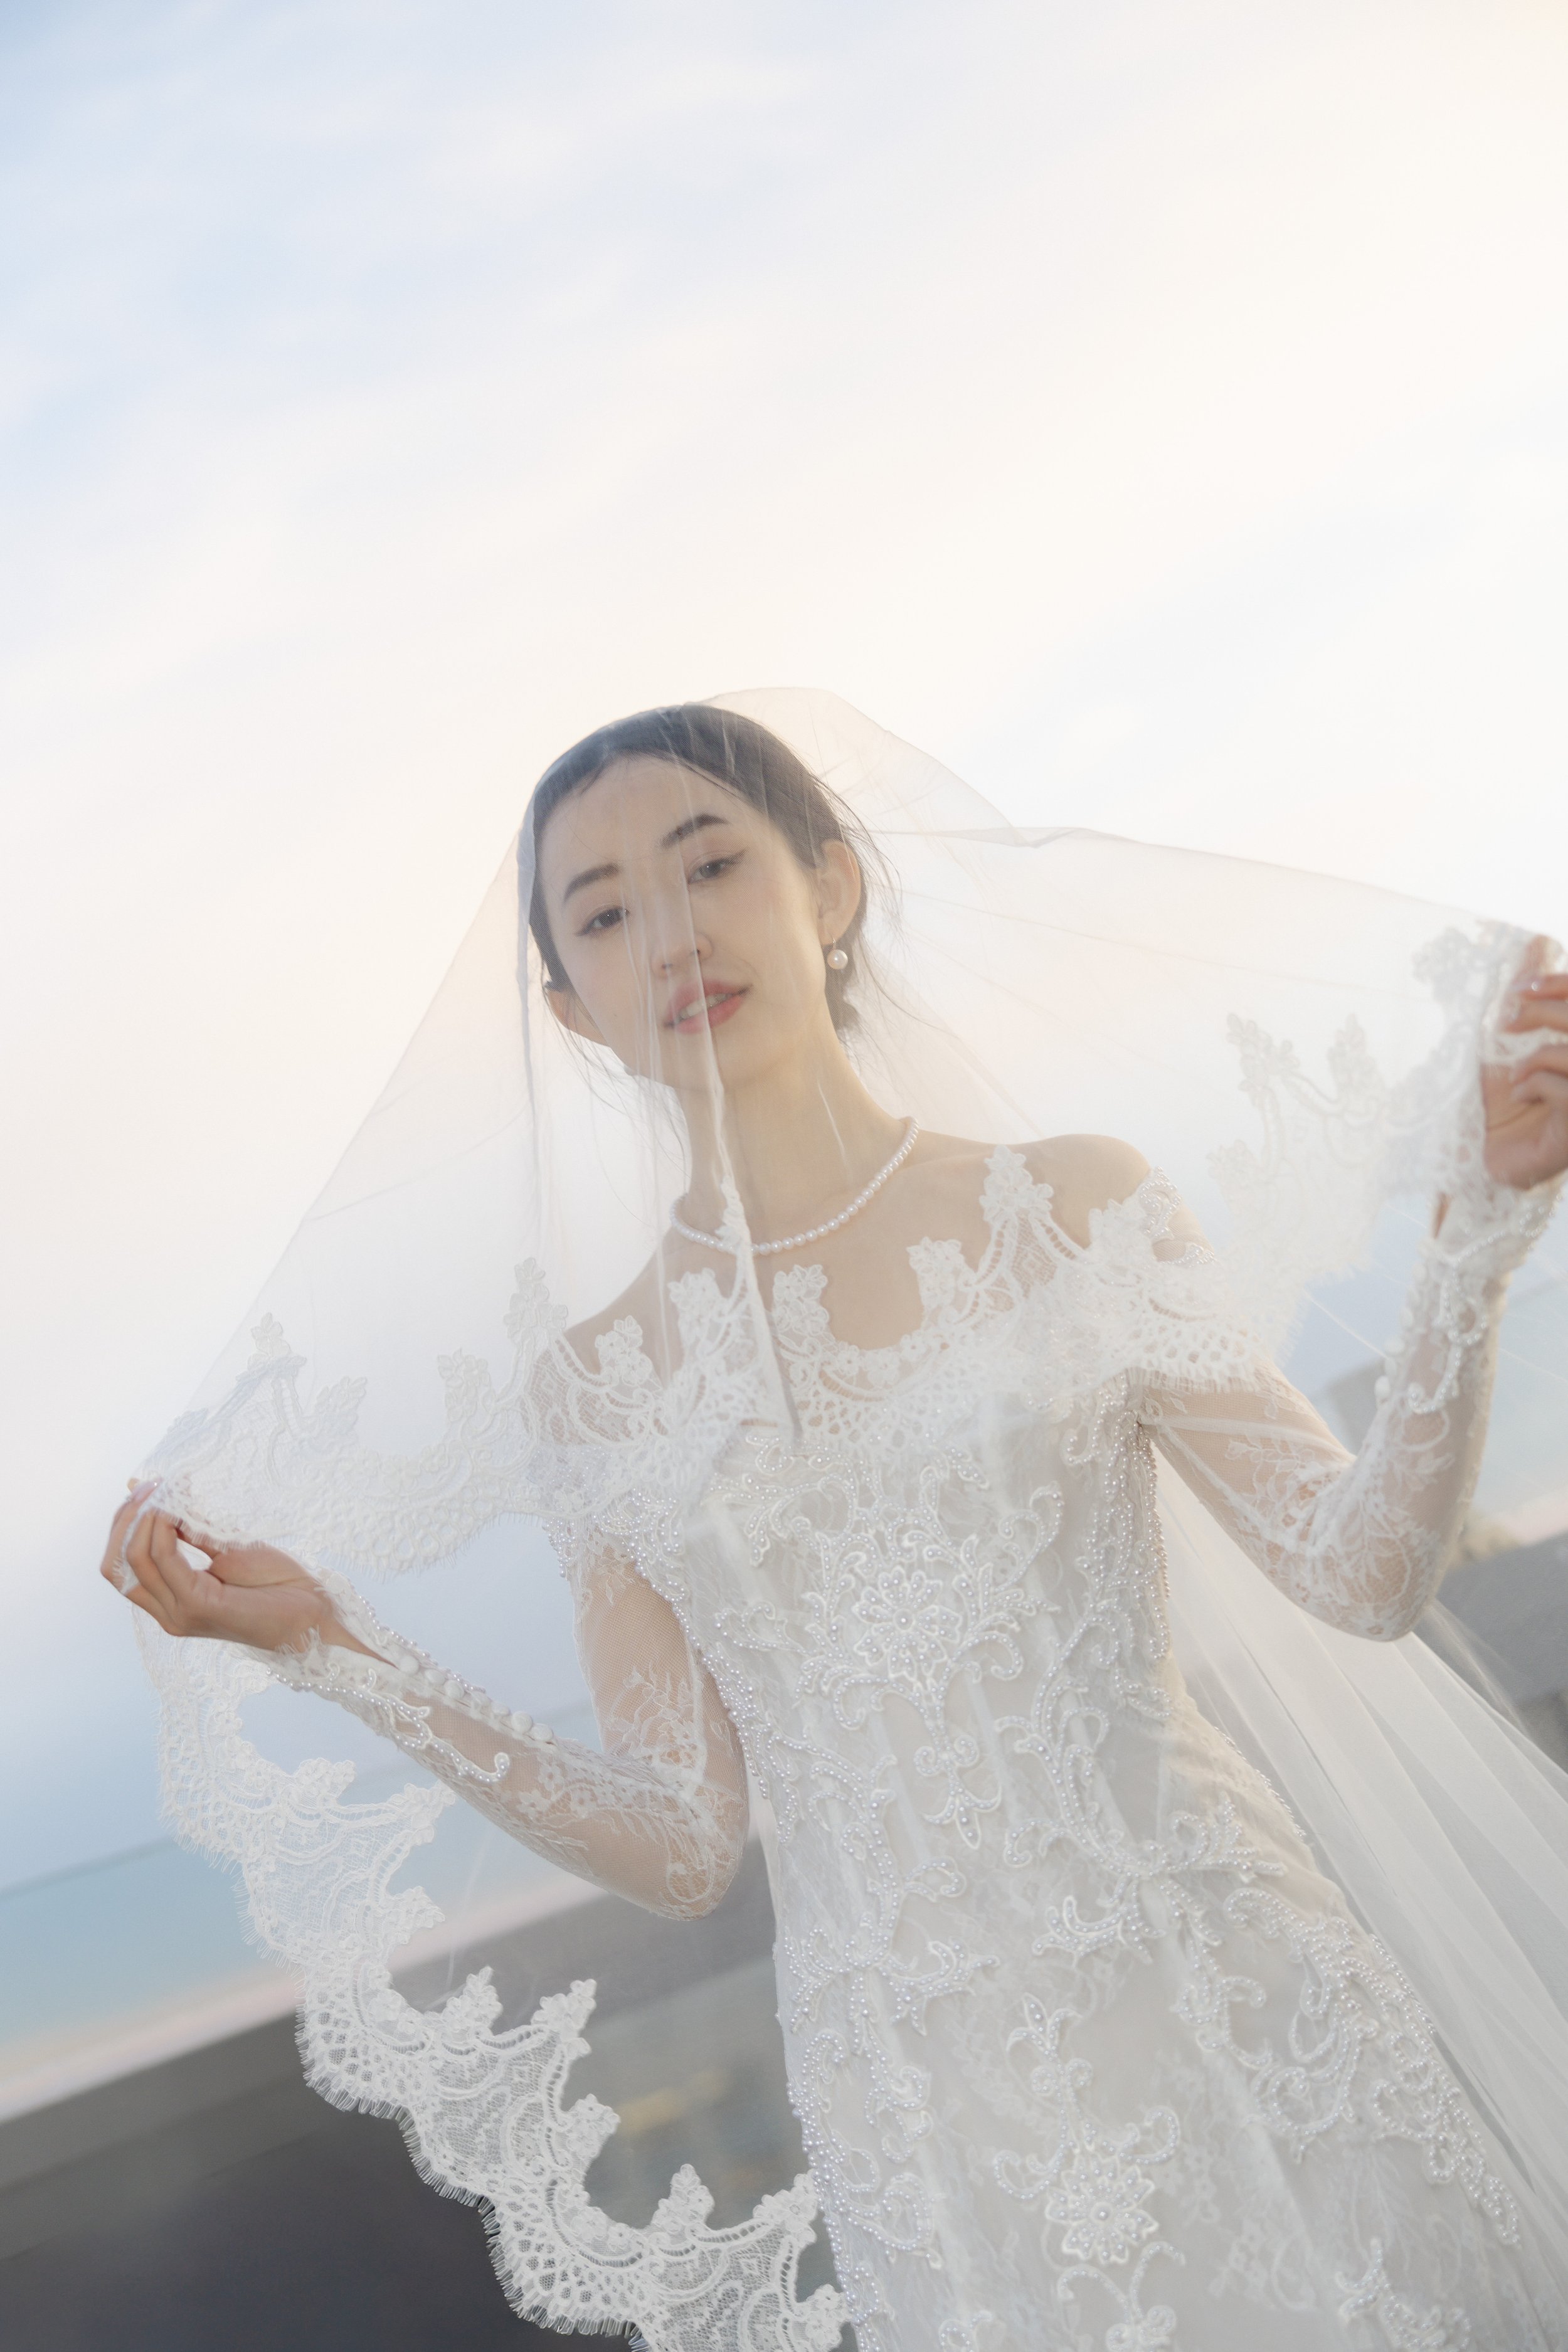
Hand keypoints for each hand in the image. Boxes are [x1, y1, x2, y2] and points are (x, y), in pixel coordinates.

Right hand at [99, 1484, 360, 1654]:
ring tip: (161, 1490)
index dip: (122, 1526)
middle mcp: (167, 1613)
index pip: (119, 1567)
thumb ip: (191, 1533)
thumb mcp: (227, 1550)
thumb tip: (163, 1499)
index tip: (143, 1489)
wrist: (312, 1615)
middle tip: (148, 1486)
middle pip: (115, 1565)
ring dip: (143, 1518)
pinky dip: (164, 1530)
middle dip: (125, 1519)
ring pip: (135, 1561)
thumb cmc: (276, 1586)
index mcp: (170, 1602)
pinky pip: (166, 1562)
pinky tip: (174, 1510)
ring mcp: (179, 1613)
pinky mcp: (198, 1606)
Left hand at [1483, 942, 1567, 1190]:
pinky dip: (1534, 1086)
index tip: (1523, 987)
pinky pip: (1565, 1092)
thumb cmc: (1506, 1102)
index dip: (1561, 985)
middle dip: (1544, 1014)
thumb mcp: (1511, 1048)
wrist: (1488, 1157)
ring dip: (1537, 1057)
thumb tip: (1530, 947)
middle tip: (1507, 1023)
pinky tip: (1520, 1097)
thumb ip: (1526, 1005)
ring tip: (1514, 1073)